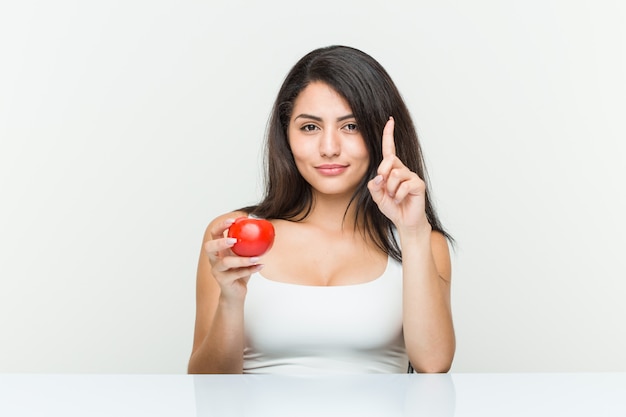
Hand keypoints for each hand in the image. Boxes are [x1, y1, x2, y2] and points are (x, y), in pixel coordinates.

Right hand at [204, 218, 262, 300]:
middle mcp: (214, 259)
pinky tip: (260, 266)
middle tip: (234, 240)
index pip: (214, 234)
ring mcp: (217, 271)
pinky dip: (250, 270)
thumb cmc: (239, 272)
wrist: (235, 293)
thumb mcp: (243, 256)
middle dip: (220, 242)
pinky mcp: (223, 281)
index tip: (233, 221)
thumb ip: (248, 245)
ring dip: (242, 259)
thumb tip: (264, 229)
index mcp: (218, 250)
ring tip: (256, 257)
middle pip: (209, 247)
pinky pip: (236, 274)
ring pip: (225, 262)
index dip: (220, 226)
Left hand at [367, 117, 430, 232]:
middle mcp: (402, 169)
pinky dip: (398, 196)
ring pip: (395, 174)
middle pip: (389, 161)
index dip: (388, 135)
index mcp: (392, 169)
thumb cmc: (393, 207)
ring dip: (391, 189)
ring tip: (394, 197)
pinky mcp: (418, 184)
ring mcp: (411, 176)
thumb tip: (378, 177)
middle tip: (386, 190)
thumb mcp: (377, 197)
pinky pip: (404, 185)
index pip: (389, 149)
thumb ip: (374, 186)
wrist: (405, 221)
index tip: (389, 120)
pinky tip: (401, 200)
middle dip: (383, 174)